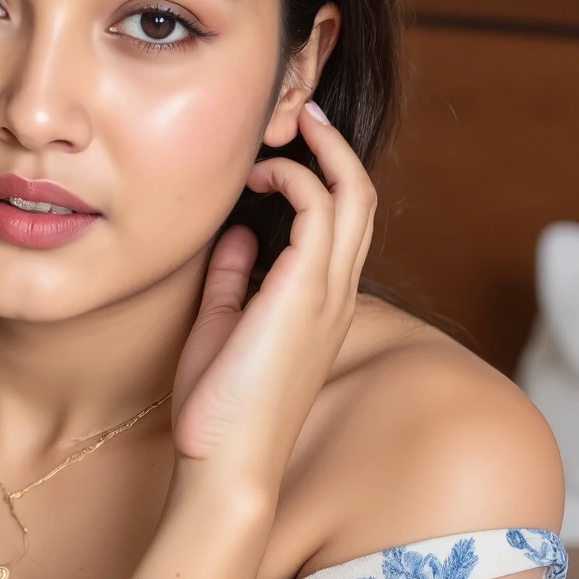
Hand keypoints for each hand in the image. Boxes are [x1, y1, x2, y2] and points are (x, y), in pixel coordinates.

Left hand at [170, 103, 375, 516]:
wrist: (225, 464)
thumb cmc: (218, 410)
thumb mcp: (221, 326)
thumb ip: (233, 279)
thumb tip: (236, 233)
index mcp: (320, 305)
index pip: (343, 224)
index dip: (324, 175)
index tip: (283, 148)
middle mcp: (336, 295)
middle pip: (360, 197)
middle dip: (334, 147)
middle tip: (300, 114)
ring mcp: (328, 293)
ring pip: (353, 194)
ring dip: (322, 149)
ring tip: (288, 125)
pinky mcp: (307, 292)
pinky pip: (320, 206)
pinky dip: (295, 175)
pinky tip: (259, 172)